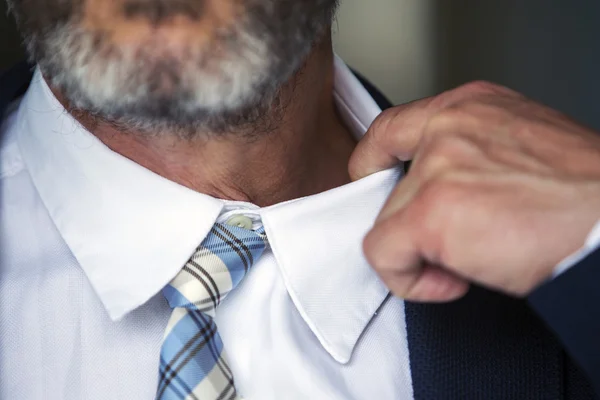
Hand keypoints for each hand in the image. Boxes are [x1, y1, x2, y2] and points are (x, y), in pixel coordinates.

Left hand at [349, 81, 599, 301]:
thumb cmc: (582, 195)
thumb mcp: (520, 147)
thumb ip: (470, 155)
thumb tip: (437, 188)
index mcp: (469, 107)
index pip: (392, 128)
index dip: (374, 160)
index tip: (374, 181)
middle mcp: (448, 128)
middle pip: (391, 187)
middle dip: (415, 224)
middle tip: (453, 243)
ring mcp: (436, 169)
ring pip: (388, 223)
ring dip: (422, 253)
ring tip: (468, 262)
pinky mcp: (431, 213)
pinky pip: (384, 255)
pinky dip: (409, 280)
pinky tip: (451, 282)